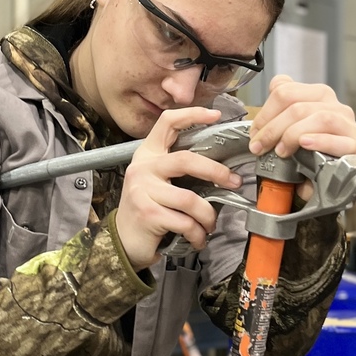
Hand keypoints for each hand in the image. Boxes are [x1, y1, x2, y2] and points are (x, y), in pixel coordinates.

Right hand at [115, 107, 243, 270]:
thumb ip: (179, 171)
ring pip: (190, 199)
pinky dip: (197, 234)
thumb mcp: (157, 182)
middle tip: (233, 182)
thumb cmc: (147, 210)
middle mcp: (142, 168)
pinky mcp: (148, 214)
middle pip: (186, 160)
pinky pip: (185, 222)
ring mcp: (143, 191)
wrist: (122, 241)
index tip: (215, 115)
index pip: (167, 123)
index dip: (192, 115)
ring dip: (207, 216)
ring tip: (209, 224)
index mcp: (147, 154)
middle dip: (216, 172)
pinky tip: (198, 239)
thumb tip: (221, 170)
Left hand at [248, 74, 355, 198]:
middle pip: (299, 105)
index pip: (286, 90)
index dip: (265, 113)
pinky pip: (342, 141)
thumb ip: (281, 113)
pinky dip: (321, 141)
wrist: (336, 179)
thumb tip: (266, 105)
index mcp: (318, 96)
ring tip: (281, 151)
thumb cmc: (312, 154)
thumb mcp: (293, 132)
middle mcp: (335, 106)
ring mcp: (349, 126)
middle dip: (273, 127)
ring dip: (294, 134)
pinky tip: (306, 145)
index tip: (255, 134)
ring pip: (321, 117)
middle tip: (260, 147)